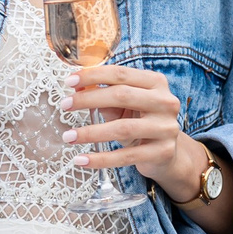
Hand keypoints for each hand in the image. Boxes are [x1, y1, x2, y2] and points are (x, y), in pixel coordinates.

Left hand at [62, 65, 232, 233]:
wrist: (167, 153)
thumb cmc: (141, 122)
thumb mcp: (126, 105)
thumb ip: (104, 94)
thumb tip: (76, 89)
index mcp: (156, 83)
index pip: (121, 74)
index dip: (93, 75)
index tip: (69, 82)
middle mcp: (165, 102)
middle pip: (121, 95)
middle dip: (88, 100)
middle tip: (65, 106)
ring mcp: (166, 128)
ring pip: (123, 128)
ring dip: (91, 132)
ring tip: (69, 136)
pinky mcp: (162, 152)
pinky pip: (126, 156)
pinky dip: (101, 159)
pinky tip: (82, 159)